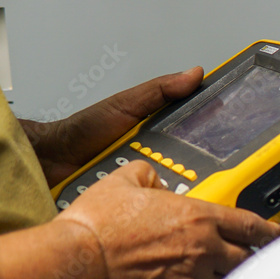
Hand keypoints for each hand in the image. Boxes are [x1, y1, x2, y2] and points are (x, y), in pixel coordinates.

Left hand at [22, 67, 203, 186]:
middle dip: (189, 168)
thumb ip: (159, 91)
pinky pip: (155, 204)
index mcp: (163, 134)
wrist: (51, 162)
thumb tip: (193, 74)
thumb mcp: (126, 104)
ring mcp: (149, 181)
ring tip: (148, 178)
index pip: (199, 137)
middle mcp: (160, 158)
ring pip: (175, 188)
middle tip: (171, 162)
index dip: (215, 138)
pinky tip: (145, 196)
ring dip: (168, 186)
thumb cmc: (84, 132)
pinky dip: (152, 202)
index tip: (229, 139)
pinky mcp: (138, 201)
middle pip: (192, 167)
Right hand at [57, 161, 279, 278]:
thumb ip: (146, 175)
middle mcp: (203, 250)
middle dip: (254, 260)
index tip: (277, 235)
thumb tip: (152, 176)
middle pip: (248, 259)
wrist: (76, 264)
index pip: (249, 225)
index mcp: (198, 218)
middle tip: (259, 262)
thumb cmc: (96, 228)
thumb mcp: (123, 183)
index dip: (269, 232)